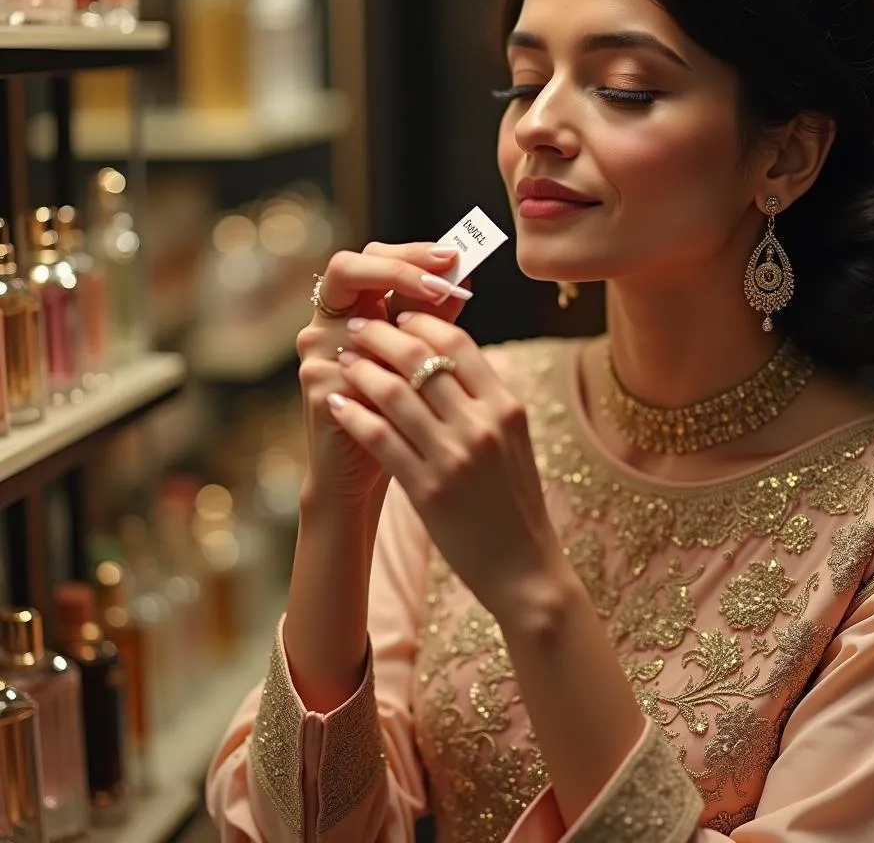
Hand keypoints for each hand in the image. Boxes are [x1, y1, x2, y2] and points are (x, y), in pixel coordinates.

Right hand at [296, 243, 472, 507]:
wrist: (366, 475)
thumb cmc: (398, 414)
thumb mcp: (420, 359)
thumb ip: (435, 316)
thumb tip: (464, 273)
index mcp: (352, 310)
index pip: (373, 257)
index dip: (411, 252)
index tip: (454, 257)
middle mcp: (327, 326)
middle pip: (348, 268)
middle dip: (398, 269)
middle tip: (443, 281)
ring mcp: (318, 357)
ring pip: (356, 317)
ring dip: (404, 318)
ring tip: (445, 318)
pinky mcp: (322, 392)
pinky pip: (361, 368)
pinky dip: (397, 366)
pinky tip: (427, 368)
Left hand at [326, 312, 564, 615]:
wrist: (525, 567)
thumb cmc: (515, 500)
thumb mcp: (512, 440)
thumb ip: (484, 399)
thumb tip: (446, 356)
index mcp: (507, 407)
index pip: (458, 343)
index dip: (422, 323)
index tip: (398, 317)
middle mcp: (483, 425)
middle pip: (421, 359)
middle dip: (382, 336)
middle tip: (359, 328)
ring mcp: (455, 457)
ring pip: (395, 393)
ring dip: (361, 370)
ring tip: (342, 360)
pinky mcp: (428, 490)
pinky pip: (380, 438)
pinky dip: (353, 415)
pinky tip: (336, 404)